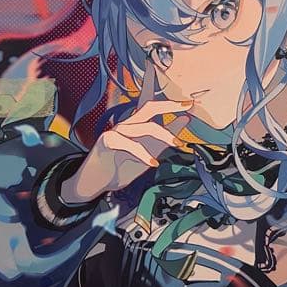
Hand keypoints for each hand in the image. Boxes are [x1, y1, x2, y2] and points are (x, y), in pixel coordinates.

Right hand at [59, 97, 191, 204]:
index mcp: (136, 125)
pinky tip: (153, 163)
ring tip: (178, 144)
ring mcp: (116, 132)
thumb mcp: (149, 152)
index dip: (172, 104)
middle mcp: (126, 124)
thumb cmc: (121, 166)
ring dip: (164, 134)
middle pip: (149, 108)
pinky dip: (143, 154)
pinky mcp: (107, 143)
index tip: (190, 103)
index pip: (154, 108)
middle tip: (187, 107)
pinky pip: (128, 144)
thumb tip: (184, 120)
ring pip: (144, 127)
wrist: (96, 183)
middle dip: (169, 106)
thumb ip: (164, 138)